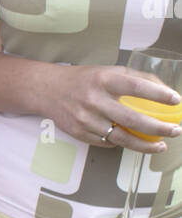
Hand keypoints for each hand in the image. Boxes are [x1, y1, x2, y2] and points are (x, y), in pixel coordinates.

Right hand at [48, 64, 181, 150]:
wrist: (48, 90)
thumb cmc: (84, 79)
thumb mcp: (108, 71)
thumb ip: (135, 78)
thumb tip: (164, 90)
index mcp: (103, 80)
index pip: (136, 87)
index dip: (158, 94)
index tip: (176, 100)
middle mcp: (94, 100)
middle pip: (132, 119)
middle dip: (158, 128)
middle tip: (175, 130)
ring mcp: (85, 119)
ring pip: (121, 138)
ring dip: (145, 145)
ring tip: (161, 146)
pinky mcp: (79, 133)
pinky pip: (107, 143)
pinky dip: (122, 144)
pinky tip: (132, 142)